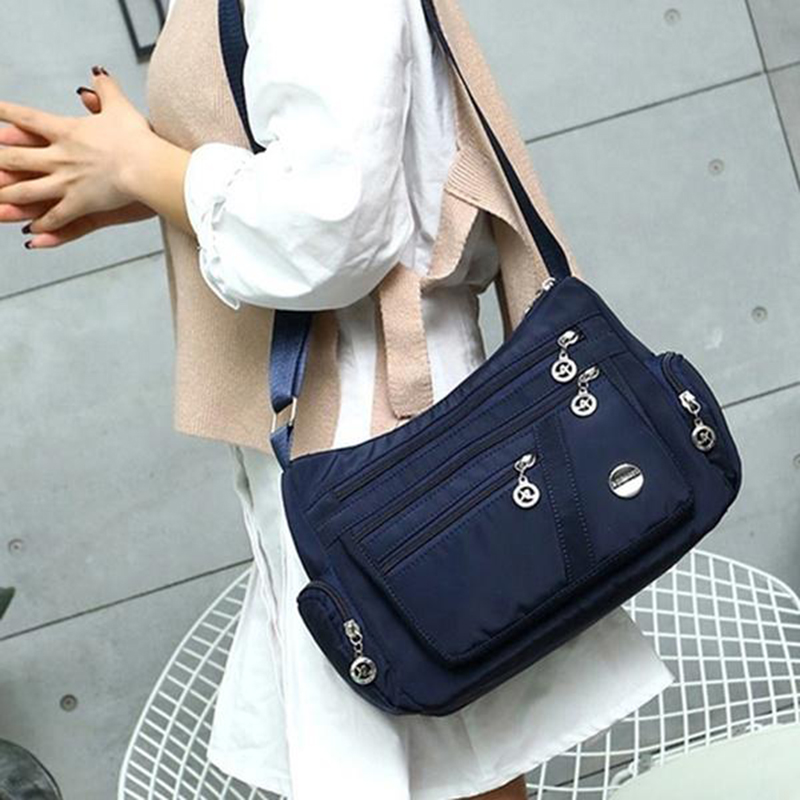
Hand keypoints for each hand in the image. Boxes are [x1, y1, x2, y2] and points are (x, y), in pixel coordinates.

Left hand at [0, 67, 158, 247]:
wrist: (148, 167)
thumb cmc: (138, 139)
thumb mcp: (121, 107)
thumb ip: (106, 91)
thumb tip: (97, 77)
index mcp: (66, 131)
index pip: (27, 119)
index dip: (4, 114)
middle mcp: (60, 157)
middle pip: (15, 159)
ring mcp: (68, 183)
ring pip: (28, 192)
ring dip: (8, 198)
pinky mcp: (81, 204)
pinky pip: (57, 217)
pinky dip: (43, 226)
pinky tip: (32, 232)